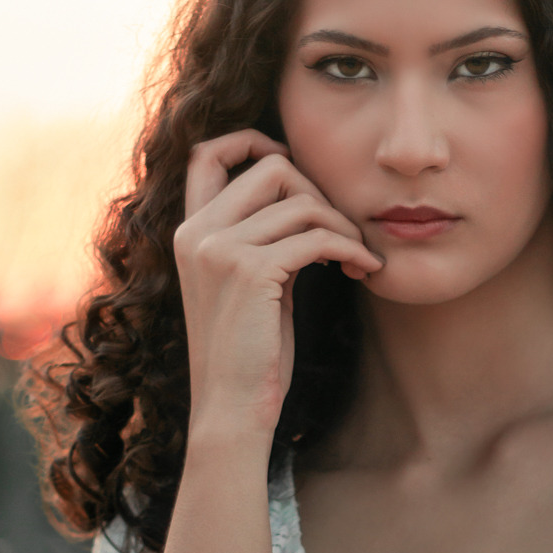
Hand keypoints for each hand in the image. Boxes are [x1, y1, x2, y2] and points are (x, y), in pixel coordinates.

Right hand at [174, 131, 382, 441]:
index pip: (207, 152)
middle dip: (319, 192)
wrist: (232, 411)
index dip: (253, 141)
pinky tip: (364, 270)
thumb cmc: (249, 355)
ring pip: (301, 200)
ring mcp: (219, 249)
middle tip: (341, 233)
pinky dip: (350, 248)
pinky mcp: (251, 272)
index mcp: (189, 231)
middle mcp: (196, 232)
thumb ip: (258, 239)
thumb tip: (305, 200)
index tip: (298, 169)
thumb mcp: (246, 286)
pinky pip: (316, 236)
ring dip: (343, 225)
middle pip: (271, 166)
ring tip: (356, 257)